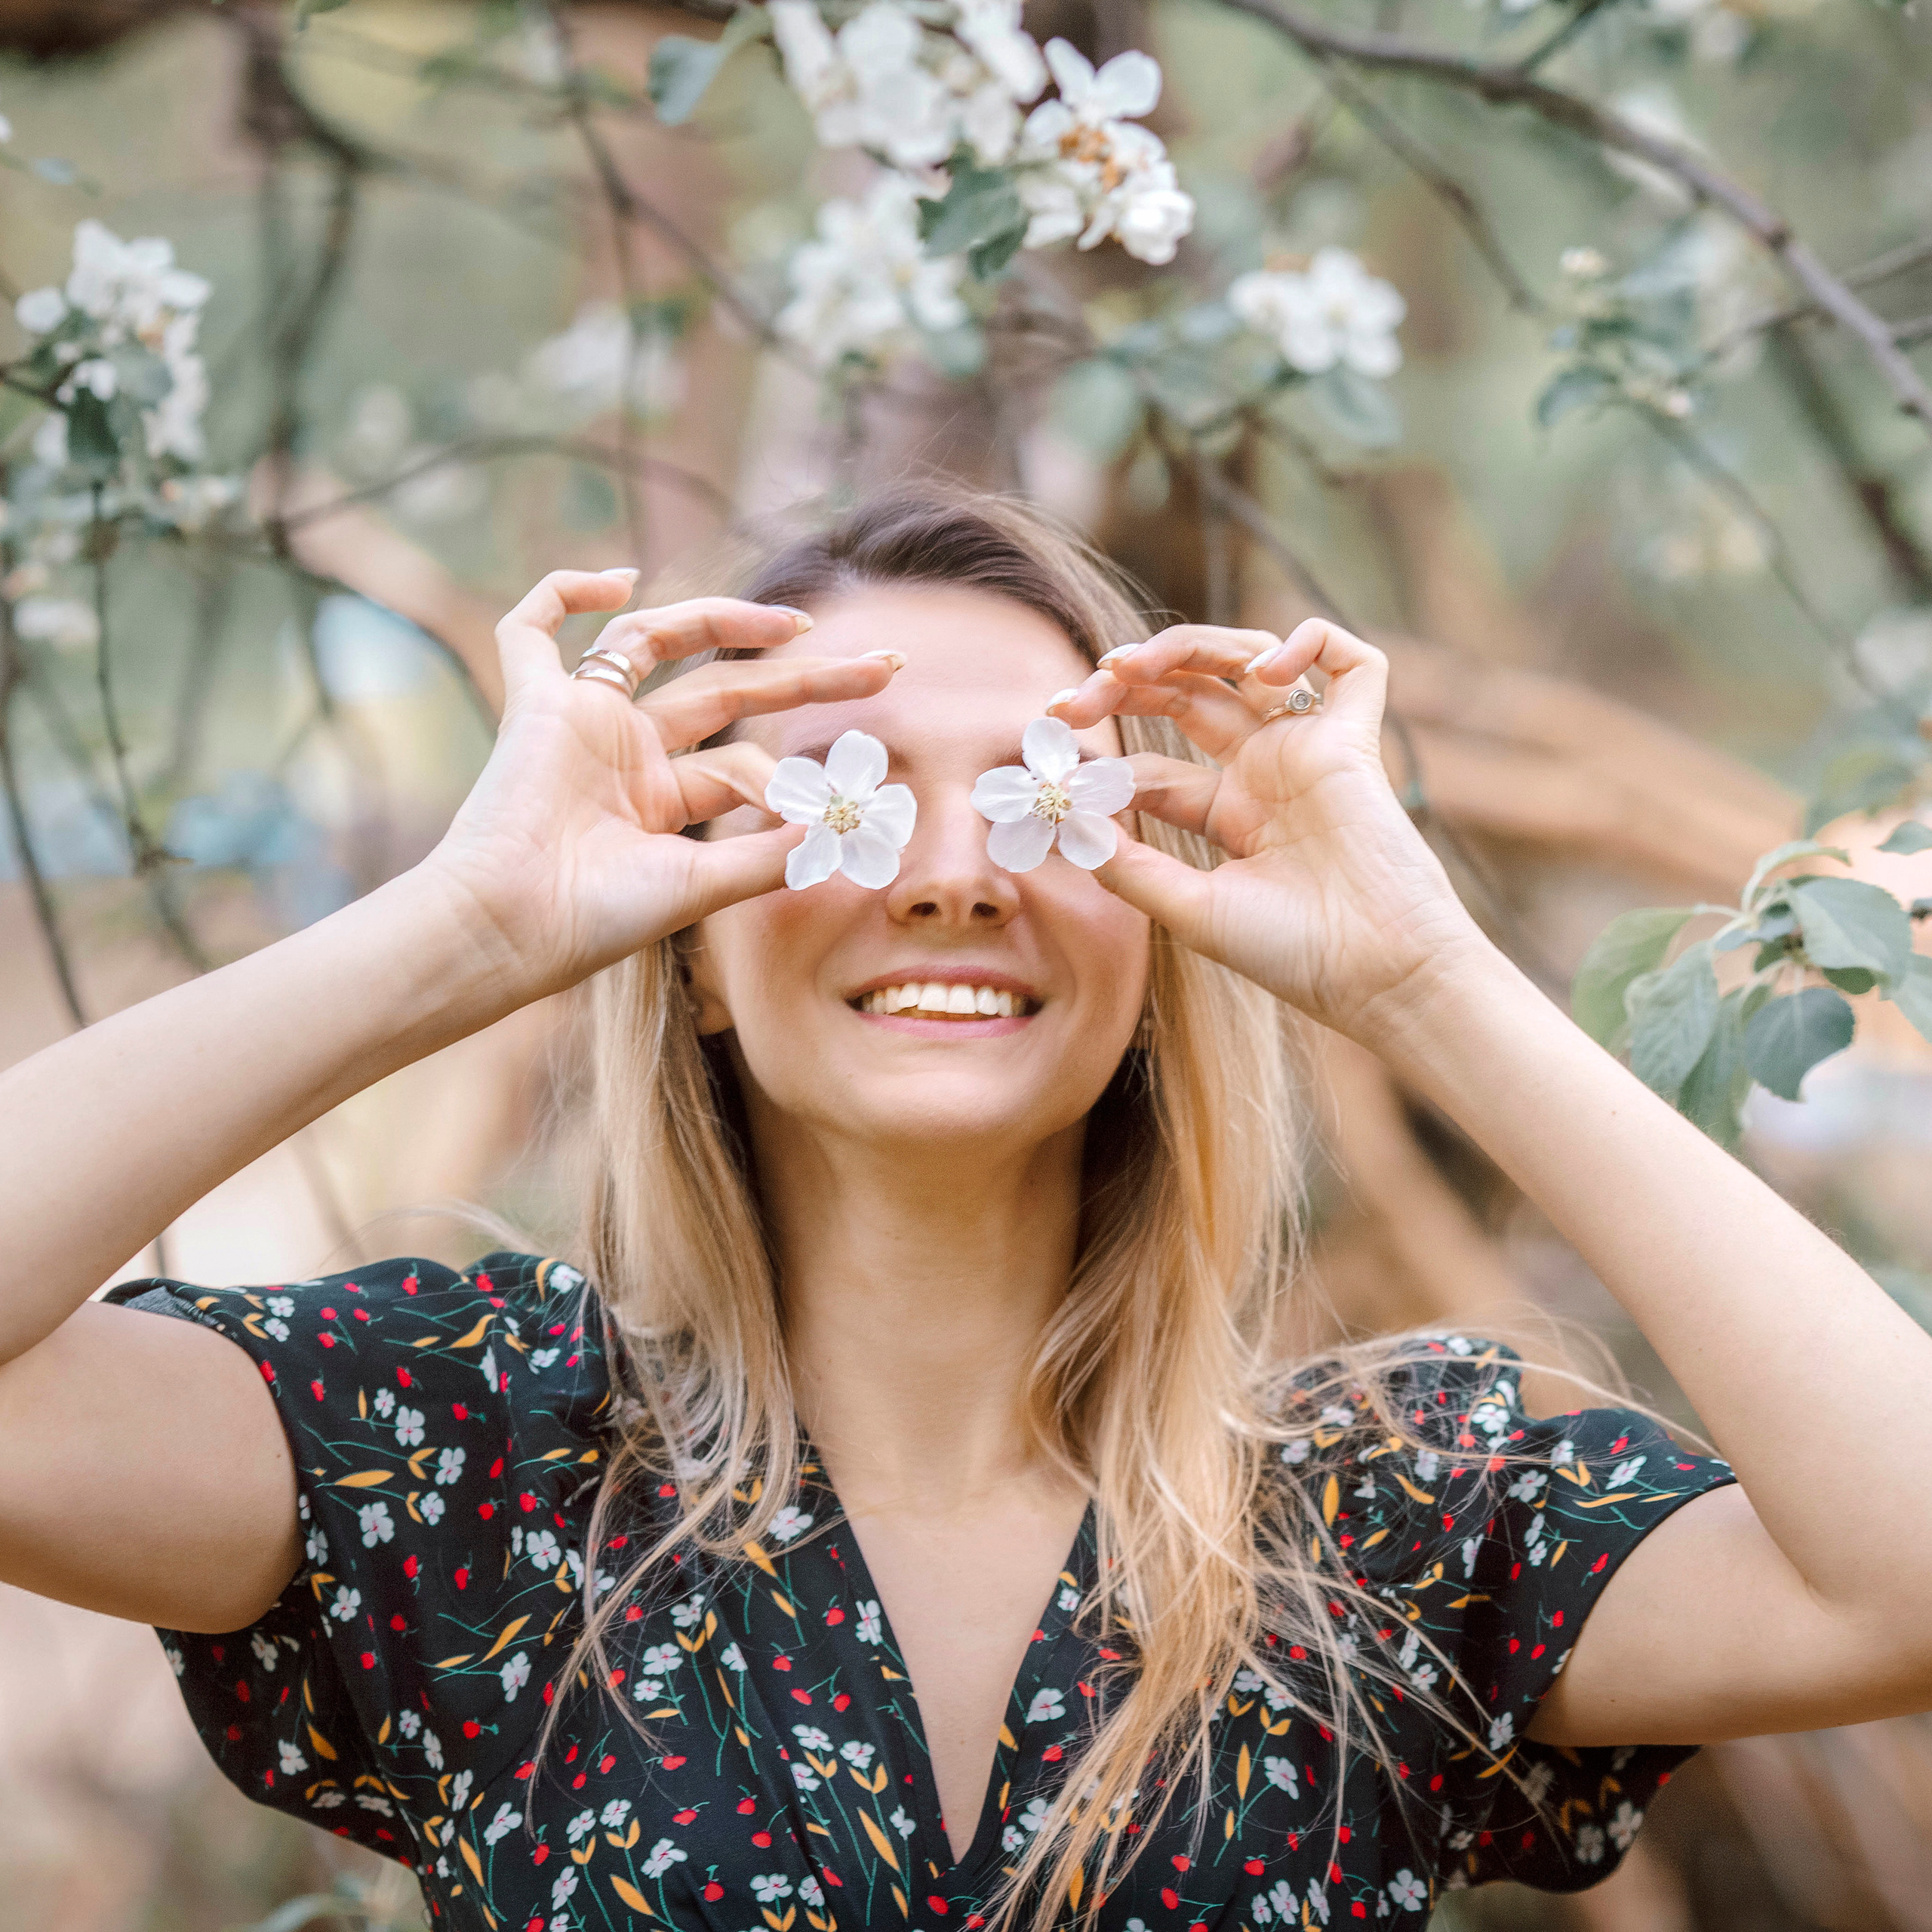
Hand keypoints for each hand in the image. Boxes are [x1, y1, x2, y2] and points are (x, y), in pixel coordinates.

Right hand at [423, 570, 894, 998]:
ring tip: (798, 622)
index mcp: (664, 800)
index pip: (743, 763)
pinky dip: (561, 592)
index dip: (789, 779)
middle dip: (806, 678)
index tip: (831, 804)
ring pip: (655, 641)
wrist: (511, 929)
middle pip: (727, 690)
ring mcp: (583, 723)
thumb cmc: (596, 920)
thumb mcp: (701, 885)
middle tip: (885, 665)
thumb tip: (841, 828)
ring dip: (725, 618)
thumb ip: (767, 855)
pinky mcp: (535, 706)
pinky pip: (531, 629)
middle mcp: (628, 752)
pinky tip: (619, 578)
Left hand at [1050, 618, 1488, 1040]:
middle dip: (1126, 684)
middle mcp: (1264, 772)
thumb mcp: (1190, 908)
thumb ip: (1128, 867)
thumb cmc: (1291, 953)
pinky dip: (1310, 642)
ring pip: (1249, 659)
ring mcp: (1308, 750)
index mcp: (1225, 813)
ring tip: (1131, 663)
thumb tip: (1067, 823)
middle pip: (1188, 695)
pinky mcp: (1356, 740)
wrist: (1375, 974)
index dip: (1101, 764)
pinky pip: (1354, 663)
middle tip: (1075, 696)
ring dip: (1186, 646)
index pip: (1149, 767)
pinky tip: (1261, 673)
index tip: (1054, 773)